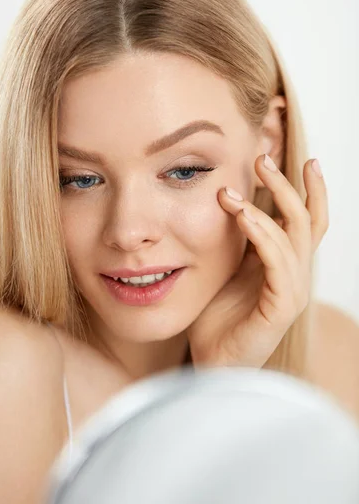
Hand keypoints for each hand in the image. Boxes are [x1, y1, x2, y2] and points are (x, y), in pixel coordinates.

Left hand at [186, 154, 328, 368]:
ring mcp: (291, 292)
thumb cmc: (217, 316)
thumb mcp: (228, 267)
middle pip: (306, 221)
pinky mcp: (280, 308)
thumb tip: (233, 199)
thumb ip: (239, 240)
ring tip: (231, 191)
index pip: (308, 221)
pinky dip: (261, 234)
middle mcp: (294, 275)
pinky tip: (241, 215)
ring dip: (264, 206)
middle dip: (287, 186)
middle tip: (261, 159)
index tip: (303, 160)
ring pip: (292, 237)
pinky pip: (276, 263)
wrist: (211, 362)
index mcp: (284, 264)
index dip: (310, 191)